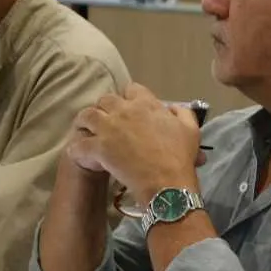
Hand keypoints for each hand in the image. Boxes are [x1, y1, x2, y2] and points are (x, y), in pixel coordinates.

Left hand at [64, 83, 202, 202]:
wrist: (167, 182)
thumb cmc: (180, 157)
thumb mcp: (192, 130)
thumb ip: (183, 113)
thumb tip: (173, 108)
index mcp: (147, 104)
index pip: (132, 89)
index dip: (130, 98)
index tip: (131, 109)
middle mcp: (124, 111)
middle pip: (105, 99)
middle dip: (105, 108)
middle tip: (108, 122)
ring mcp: (108, 129)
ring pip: (86, 116)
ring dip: (86, 124)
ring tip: (88, 134)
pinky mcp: (98, 148)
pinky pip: (78, 144)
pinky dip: (78, 149)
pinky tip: (82, 155)